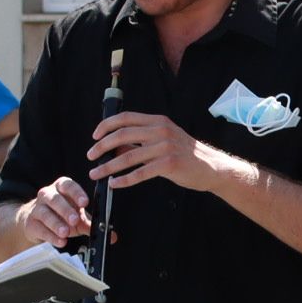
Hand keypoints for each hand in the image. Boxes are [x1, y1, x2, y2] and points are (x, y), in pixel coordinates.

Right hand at [18, 175, 92, 248]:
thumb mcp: (78, 217)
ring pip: (46, 214)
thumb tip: (112, 236)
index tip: (84, 203)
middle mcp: (47, 194)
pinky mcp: (30, 223)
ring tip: (65, 233)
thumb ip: (92, 224)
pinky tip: (60, 241)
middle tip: (75, 220)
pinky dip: (51, 236)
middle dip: (66, 210)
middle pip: (55, 199)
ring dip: (56, 224)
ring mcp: (37, 208)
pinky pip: (40, 229)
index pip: (68, 186)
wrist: (37, 222)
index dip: (76, 193)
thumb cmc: (61, 215)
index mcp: (61, 187)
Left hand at [88, 110, 211, 192]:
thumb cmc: (185, 154)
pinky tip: (114, 184)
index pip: (125, 118)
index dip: (106, 126)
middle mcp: (160, 131)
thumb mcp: (163, 140)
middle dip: (101, 146)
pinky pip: (140, 173)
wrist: (211, 167)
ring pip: (128, 156)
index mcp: (157, 121)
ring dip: (108, 167)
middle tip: (90, 156)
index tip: (94, 137)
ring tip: (96, 174)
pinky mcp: (169, 165)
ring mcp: (165, 147)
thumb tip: (114, 145)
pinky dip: (124, 179)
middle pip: (122, 135)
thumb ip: (140, 141)